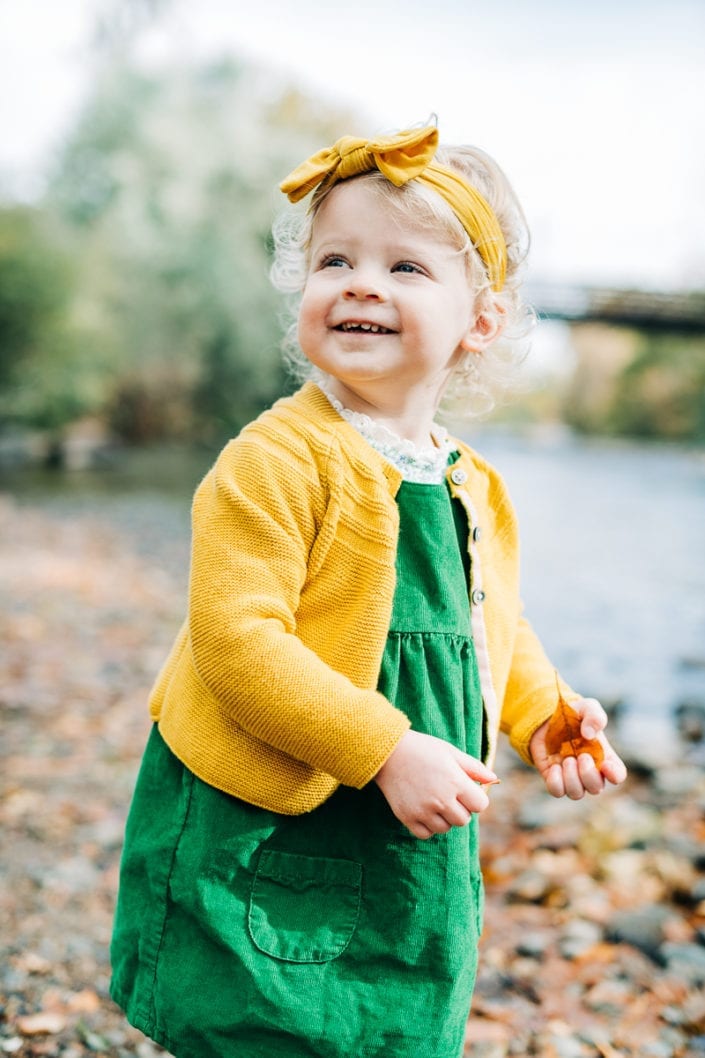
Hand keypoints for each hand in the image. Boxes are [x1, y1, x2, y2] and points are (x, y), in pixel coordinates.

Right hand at [375, 730, 497, 838]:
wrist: (388, 752)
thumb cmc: (423, 749)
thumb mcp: (451, 752)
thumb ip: (474, 768)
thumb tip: (493, 779)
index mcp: (455, 782)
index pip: (480, 805)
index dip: (475, 799)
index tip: (466, 791)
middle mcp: (441, 800)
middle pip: (463, 820)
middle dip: (460, 809)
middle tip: (448, 794)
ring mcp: (423, 811)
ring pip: (445, 828)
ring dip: (444, 818)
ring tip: (434, 800)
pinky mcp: (407, 817)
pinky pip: (426, 834)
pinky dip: (428, 826)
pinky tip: (423, 810)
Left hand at [530, 696, 626, 798]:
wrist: (546, 718)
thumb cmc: (572, 714)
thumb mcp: (586, 707)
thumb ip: (594, 716)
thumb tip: (589, 735)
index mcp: (604, 756)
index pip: (617, 775)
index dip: (615, 775)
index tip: (606, 765)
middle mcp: (590, 771)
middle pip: (596, 788)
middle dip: (588, 774)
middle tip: (580, 756)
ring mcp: (572, 777)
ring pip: (576, 793)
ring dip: (571, 778)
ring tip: (566, 760)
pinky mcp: (554, 778)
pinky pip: (557, 792)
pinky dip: (556, 782)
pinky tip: (554, 766)